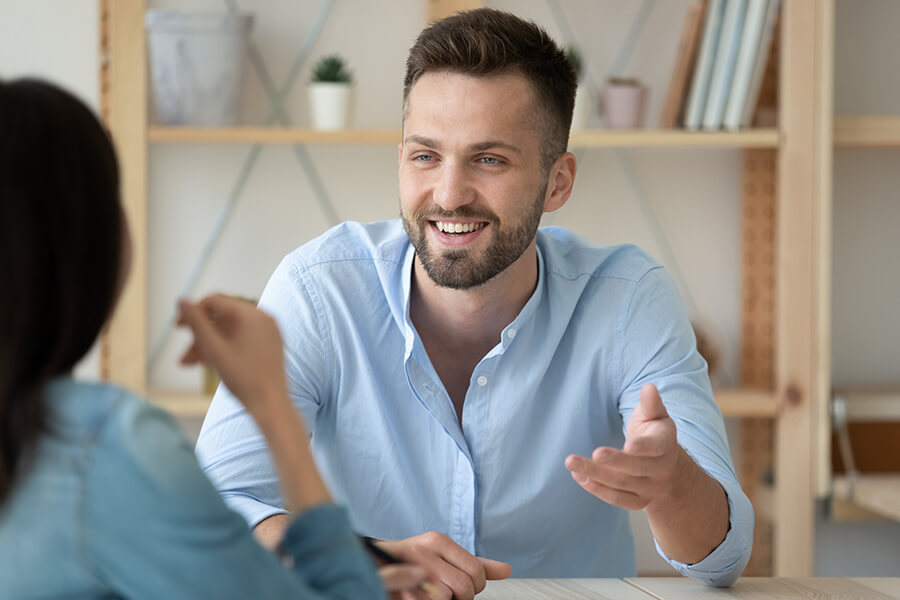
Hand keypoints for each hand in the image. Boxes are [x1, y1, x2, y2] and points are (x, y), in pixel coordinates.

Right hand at [177, 295, 288, 416]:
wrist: (271, 405)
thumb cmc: (245, 379)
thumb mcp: (214, 349)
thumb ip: (196, 323)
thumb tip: (182, 300)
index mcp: (252, 314)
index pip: (215, 301)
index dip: (192, 312)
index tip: (177, 327)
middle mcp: (264, 318)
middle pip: (222, 318)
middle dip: (199, 335)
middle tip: (183, 351)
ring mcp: (269, 331)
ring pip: (230, 331)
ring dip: (209, 344)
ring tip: (190, 364)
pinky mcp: (270, 344)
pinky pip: (242, 339)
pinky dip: (225, 348)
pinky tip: (209, 363)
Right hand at [377, 532, 510, 599]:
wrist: (372, 566)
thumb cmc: (410, 565)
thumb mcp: (443, 559)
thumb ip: (474, 563)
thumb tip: (507, 570)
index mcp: (439, 541)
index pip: (477, 571)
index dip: (474, 588)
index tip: (460, 589)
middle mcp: (424, 550)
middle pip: (465, 586)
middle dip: (459, 598)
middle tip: (445, 594)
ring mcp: (408, 567)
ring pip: (446, 597)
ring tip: (429, 595)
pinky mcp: (397, 584)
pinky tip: (418, 597)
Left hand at [565, 383, 687, 510]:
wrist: (670, 470)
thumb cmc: (656, 434)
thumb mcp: (657, 416)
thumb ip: (651, 403)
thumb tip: (649, 387)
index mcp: (665, 446)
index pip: (655, 448)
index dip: (643, 447)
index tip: (628, 445)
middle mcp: (659, 470)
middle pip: (635, 468)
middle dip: (614, 462)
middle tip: (594, 453)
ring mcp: (649, 488)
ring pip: (621, 485)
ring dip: (595, 475)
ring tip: (571, 463)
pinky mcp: (638, 502)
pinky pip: (616, 499)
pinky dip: (596, 489)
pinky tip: (578, 476)